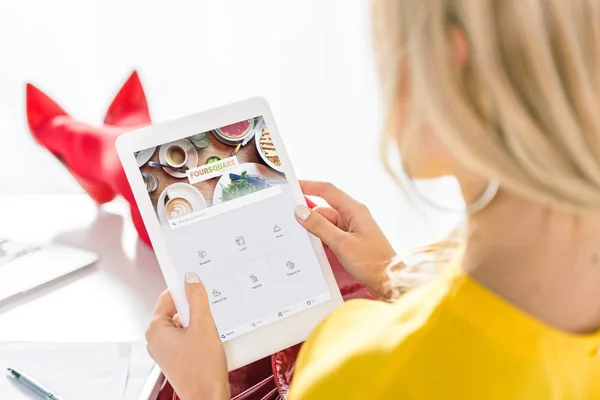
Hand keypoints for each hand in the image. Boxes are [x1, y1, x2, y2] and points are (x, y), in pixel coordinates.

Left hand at [146, 272, 229, 399]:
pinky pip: (186, 336)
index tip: (197, 286)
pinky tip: (209, 340)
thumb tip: (190, 280)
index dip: (184, 290)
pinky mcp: (176, 357)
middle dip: (193, 308)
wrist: (208, 397)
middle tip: (206, 314)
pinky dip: (198, 334)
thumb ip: (196, 298)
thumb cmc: (202, 370)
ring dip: (197, 322)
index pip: (167, 297)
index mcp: (155, 330)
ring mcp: (166, 350)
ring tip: (208, 330)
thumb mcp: (203, 325)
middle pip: (176, 310)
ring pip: (182, 323)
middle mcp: (156, 340)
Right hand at [295, 181, 395, 297]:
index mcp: (354, 210)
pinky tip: (312, 249)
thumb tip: (300, 211)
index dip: (308, 185)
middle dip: (308, 216)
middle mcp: (353, 216)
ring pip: (325, 224)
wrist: (390, 281)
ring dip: (314, 231)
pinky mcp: (350, 240)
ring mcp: (352, 228)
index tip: (291, 185)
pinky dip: (321, 240)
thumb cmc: (372, 262)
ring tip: (299, 240)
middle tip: (288, 223)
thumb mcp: (342, 244)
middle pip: (324, 210)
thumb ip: (319, 227)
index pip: (327, 190)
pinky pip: (330, 234)